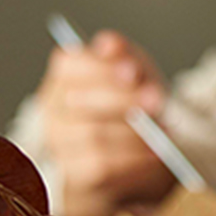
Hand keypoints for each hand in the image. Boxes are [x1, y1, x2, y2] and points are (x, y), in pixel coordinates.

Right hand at [35, 31, 171, 215]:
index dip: (100, 67)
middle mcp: (53, 107)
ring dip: (133, 133)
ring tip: (162, 131)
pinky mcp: (75, 173)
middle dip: (123, 99)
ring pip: (92, 134)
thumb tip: (110, 42)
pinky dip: (134, 158)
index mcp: (66, 76)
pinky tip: (155, 153)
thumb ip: (127, 57)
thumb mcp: (139, 79)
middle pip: (79, 100)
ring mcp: (60, 141)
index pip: (70, 64)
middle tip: (157, 101)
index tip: (132, 71)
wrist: (136, 162)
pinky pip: (101, 163)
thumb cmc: (134, 110)